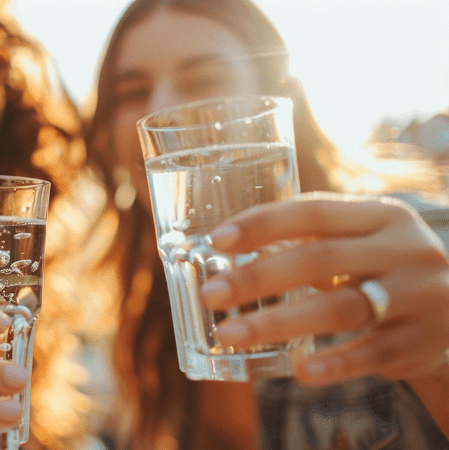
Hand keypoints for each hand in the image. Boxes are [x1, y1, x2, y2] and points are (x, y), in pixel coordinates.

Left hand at [200, 192, 448, 385]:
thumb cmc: (386, 270)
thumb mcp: (363, 242)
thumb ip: (310, 240)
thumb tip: (230, 247)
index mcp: (381, 216)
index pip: (313, 212)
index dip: (262, 224)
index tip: (216, 239)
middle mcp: (405, 250)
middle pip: (319, 259)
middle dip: (257, 277)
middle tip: (211, 293)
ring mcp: (420, 295)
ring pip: (341, 307)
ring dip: (277, 322)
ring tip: (230, 333)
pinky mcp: (424, 340)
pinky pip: (374, 353)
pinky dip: (335, 363)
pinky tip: (299, 371)